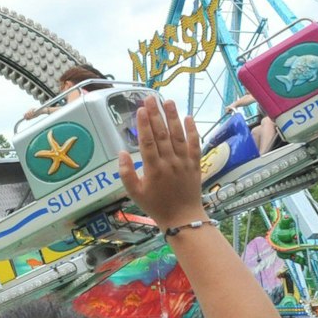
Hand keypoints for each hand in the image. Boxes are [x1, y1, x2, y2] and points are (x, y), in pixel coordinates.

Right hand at [117, 96, 204, 225]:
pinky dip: (193, 130)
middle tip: (151, 98)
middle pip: (162, 134)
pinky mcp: (195, 164)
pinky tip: (188, 117)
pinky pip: (195, 145)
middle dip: (156, 114)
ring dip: (173, 117)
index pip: (147, 142)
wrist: (183, 219)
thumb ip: (126, 173)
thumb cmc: (156, 206)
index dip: (144, 124)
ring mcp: (184, 162)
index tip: (140, 110)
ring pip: (178, 135)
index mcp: (153, 170)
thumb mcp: (134, 194)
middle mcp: (169, 163)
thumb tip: (122, 152)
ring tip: (168, 101)